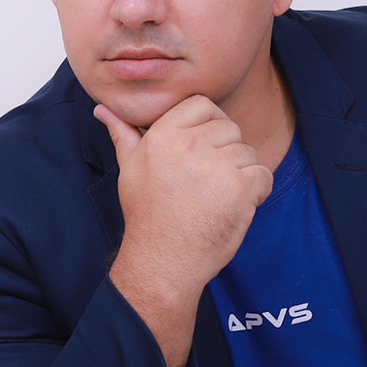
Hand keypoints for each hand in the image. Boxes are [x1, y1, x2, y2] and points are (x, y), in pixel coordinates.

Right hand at [96, 96, 272, 366]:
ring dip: (241, 175)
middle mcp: (189, 146)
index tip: (204, 149)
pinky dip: (257, 192)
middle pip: (229, 128)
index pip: (202, 104)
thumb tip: (102, 109)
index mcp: (162, 135)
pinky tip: (235, 208)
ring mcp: (216, 166)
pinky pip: (263, 175)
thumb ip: (123, 135)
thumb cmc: (147, 216)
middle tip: (207, 183)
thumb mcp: (129, 170)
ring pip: (248, 153)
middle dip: (226, 152)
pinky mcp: (239, 188)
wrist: (163, 262)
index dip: (209, 124)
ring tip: (217, 198)